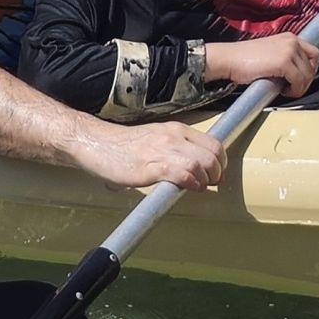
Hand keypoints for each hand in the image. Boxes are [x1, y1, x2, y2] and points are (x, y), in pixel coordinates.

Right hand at [93, 103, 239, 195]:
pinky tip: (189, 189)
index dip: (220, 161)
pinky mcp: (153, 166)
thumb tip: (195, 169)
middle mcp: (174, 137)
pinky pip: (184, 174)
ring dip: (206, 180)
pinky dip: (192, 184)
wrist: (97, 144)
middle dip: (217, 173)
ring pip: (202, 164)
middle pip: (213, 154)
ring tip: (199, 187)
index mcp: (176, 130)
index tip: (216, 173)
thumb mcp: (156, 140)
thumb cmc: (124, 146)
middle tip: (211, 183)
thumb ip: (175, 150)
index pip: (214, 143)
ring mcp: (164, 150)